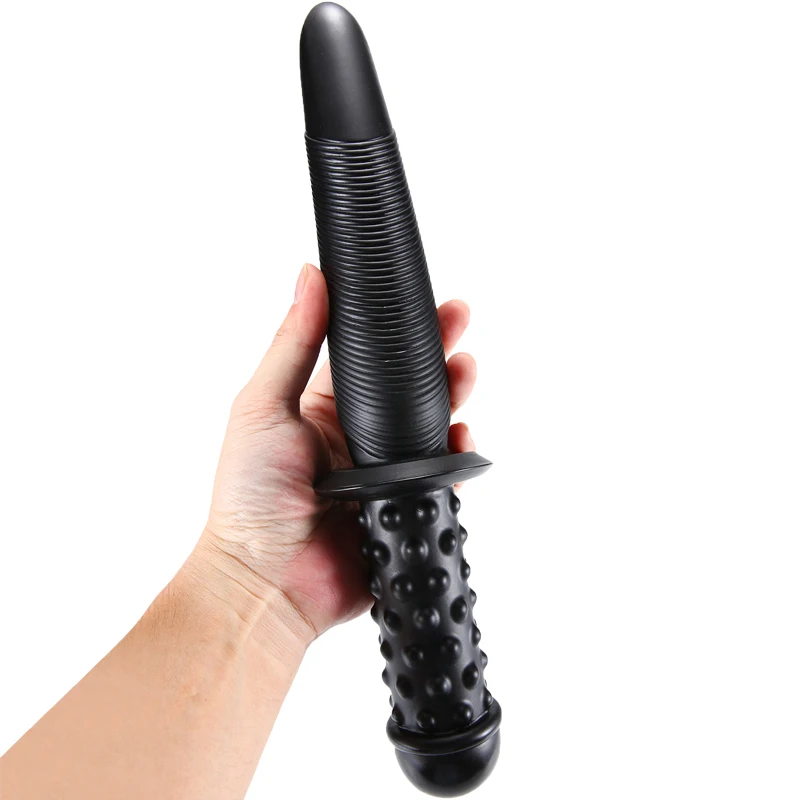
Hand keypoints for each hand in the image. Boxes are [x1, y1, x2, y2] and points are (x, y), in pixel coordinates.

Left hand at [199, 264, 476, 644]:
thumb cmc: (249, 497)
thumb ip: (294, 343)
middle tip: (459, 323)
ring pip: (431, 426)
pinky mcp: (403, 505)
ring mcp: (384, 472)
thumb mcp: (263, 405)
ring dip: (452, 396)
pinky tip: (461, 437)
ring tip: (464, 372)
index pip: (369, 356)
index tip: (422, 299)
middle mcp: (358, 436)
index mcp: (324, 408)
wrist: (266, 582)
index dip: (397, 328)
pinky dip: (457, 456)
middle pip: (408, 387)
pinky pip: (442, 475)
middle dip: (436, 353)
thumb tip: (309, 276)